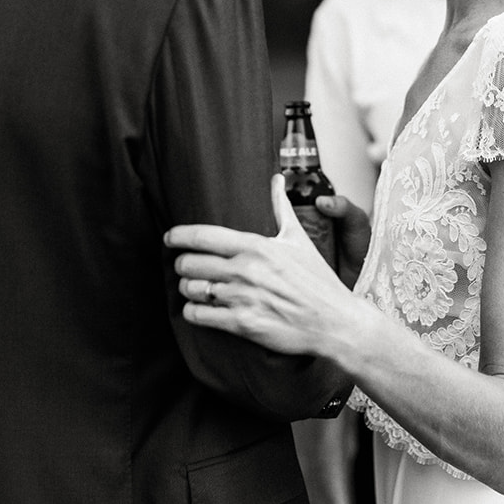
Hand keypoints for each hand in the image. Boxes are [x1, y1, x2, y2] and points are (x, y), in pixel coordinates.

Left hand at [164, 176, 363, 358]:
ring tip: (192, 287)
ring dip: (187, 288)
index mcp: (256, 246)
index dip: (178, 236)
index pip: (203, 236)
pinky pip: (199, 315)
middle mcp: (245, 269)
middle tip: (184, 266)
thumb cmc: (317, 280)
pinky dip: (192, 312)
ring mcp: (242, 297)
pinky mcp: (242, 324)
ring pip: (192, 289)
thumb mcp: (299, 239)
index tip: (169, 238)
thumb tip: (277, 180)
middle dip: (182, 265)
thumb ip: (281, 208)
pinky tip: (197, 309)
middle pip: (190, 263)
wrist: (334, 322)